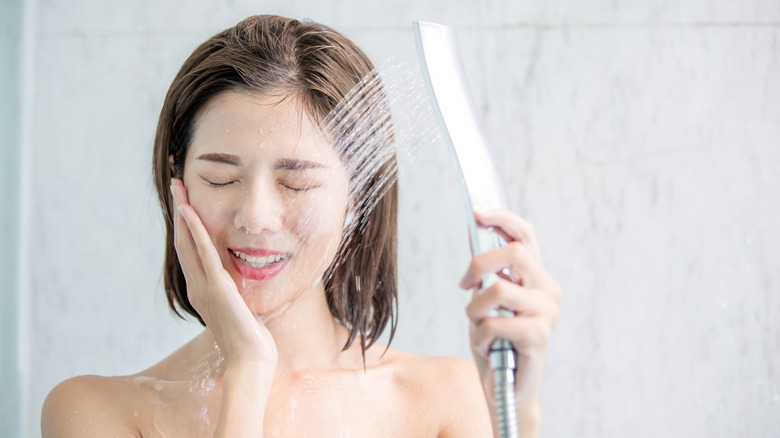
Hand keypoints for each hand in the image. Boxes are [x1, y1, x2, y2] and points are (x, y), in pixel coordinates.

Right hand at [170, 178, 276, 369]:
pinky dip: (195, 231)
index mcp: (202, 290)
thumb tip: (241, 280)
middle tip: (176, 185)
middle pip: (182, 242)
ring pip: (187, 243)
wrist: (250, 359)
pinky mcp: (217, 287)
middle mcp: (197, 286)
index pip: (190, 251)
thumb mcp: (240, 306)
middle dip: (179, 212)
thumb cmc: (251, 338)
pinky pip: (203, 254)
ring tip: (178, 188)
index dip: (185, 226)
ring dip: (182, 213)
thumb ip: (236, 292)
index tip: (184, 202)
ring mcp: (204, 287)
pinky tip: (189, 211)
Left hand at [461, 210, 560, 425]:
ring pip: (498, 289)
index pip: (525, 235)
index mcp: (536, 277)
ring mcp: (547, 313)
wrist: (506, 390)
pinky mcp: (539, 337)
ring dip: (474, 310)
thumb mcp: (485, 302)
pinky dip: (479, 336)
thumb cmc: (494, 344)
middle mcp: (547, 290)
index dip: (502, 218)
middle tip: (464, 284)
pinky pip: (496, 323)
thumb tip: (474, 233)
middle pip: (513, 252)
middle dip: (478, 264)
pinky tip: (486, 348)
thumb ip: (485, 273)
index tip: (477, 213)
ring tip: (477, 326)